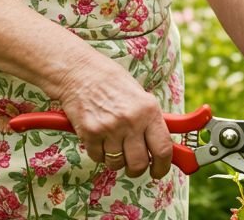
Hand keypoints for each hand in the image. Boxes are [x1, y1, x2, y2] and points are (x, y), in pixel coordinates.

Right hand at [53, 50, 173, 179]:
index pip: (163, 149)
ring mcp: (109, 128)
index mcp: (149, 110)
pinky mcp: (90, 133)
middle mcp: (131, 120)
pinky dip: (98, 152)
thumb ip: (151, 121)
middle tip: (133, 163)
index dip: (162, 166)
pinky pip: (98, 157)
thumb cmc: (111, 82)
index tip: (158, 171)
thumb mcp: (140, 96)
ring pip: (116, 163)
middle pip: (139, 164)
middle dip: (136, 169)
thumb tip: (161, 147)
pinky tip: (98, 136)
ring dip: (115, 159)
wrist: (80, 71)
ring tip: (112, 142)